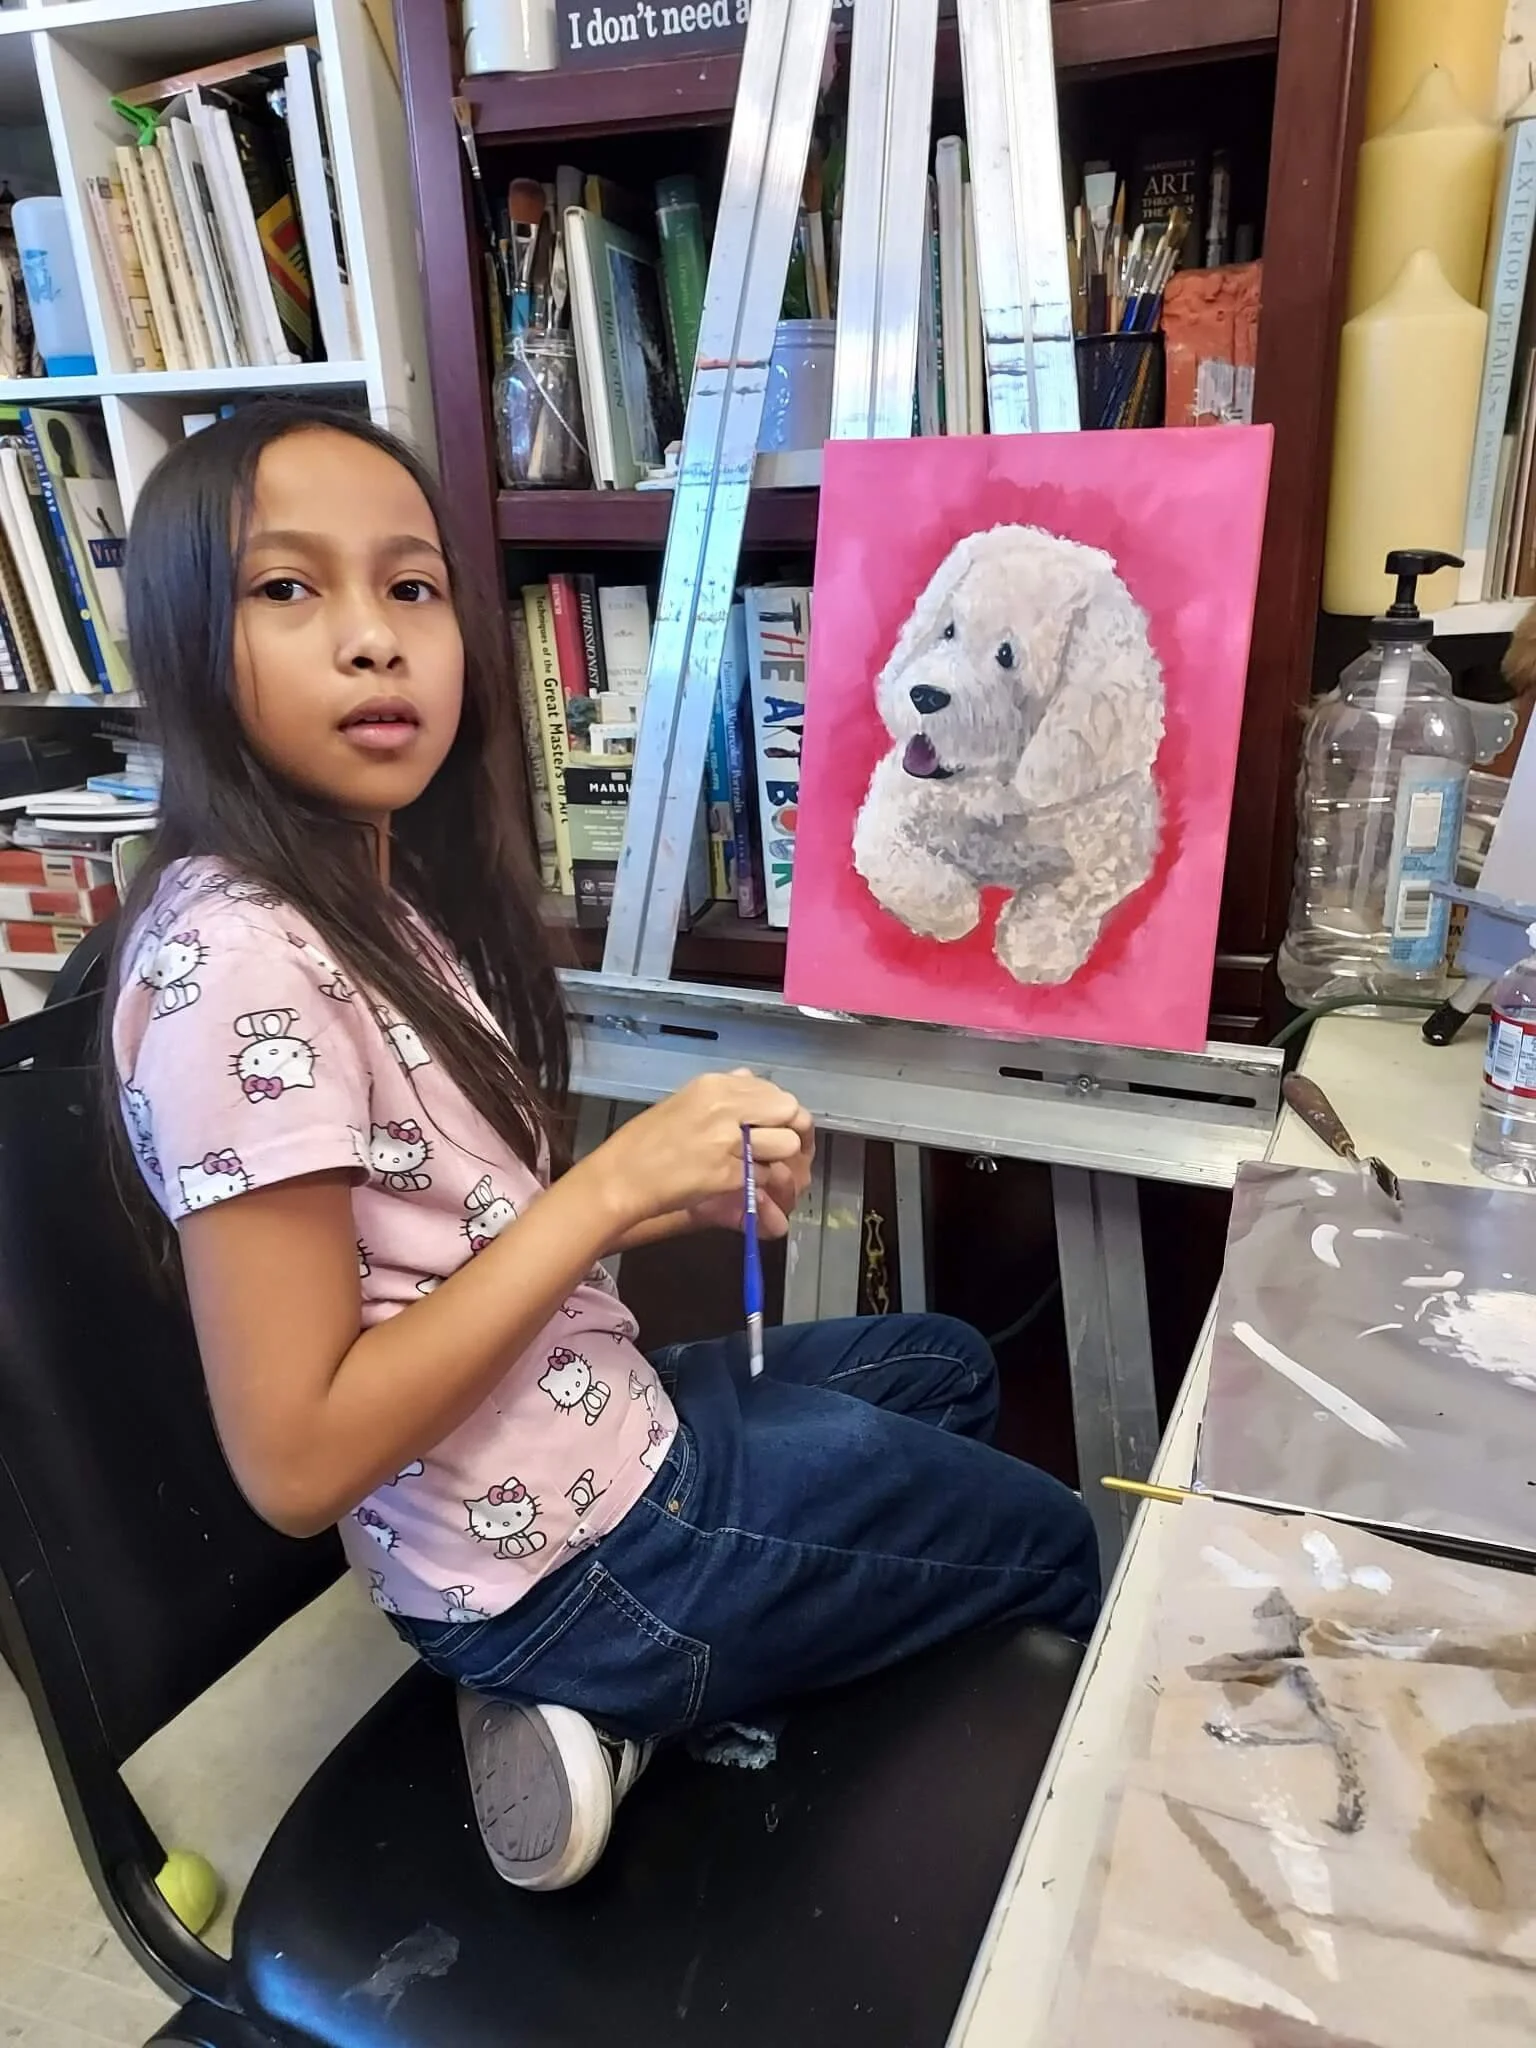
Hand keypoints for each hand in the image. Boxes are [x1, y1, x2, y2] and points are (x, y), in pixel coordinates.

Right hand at [582, 1069, 808, 1239]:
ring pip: (786, 1144)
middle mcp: (726, 1107)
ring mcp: (730, 1141)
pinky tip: (739, 1181)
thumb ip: (723, 1092)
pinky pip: (766, 1174)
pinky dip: (759, 1181)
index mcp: (715, 1085)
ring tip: (754, 1164)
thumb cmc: (646, 1141)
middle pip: (789, 1111)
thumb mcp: (685, 1101)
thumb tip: (750, 1080)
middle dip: (786, 1130)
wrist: (622, 1177)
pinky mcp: (730, 1174)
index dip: (778, 1112)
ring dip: (776, 1157)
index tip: (769, 1125)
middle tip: (771, 1146)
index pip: (774, 1091)